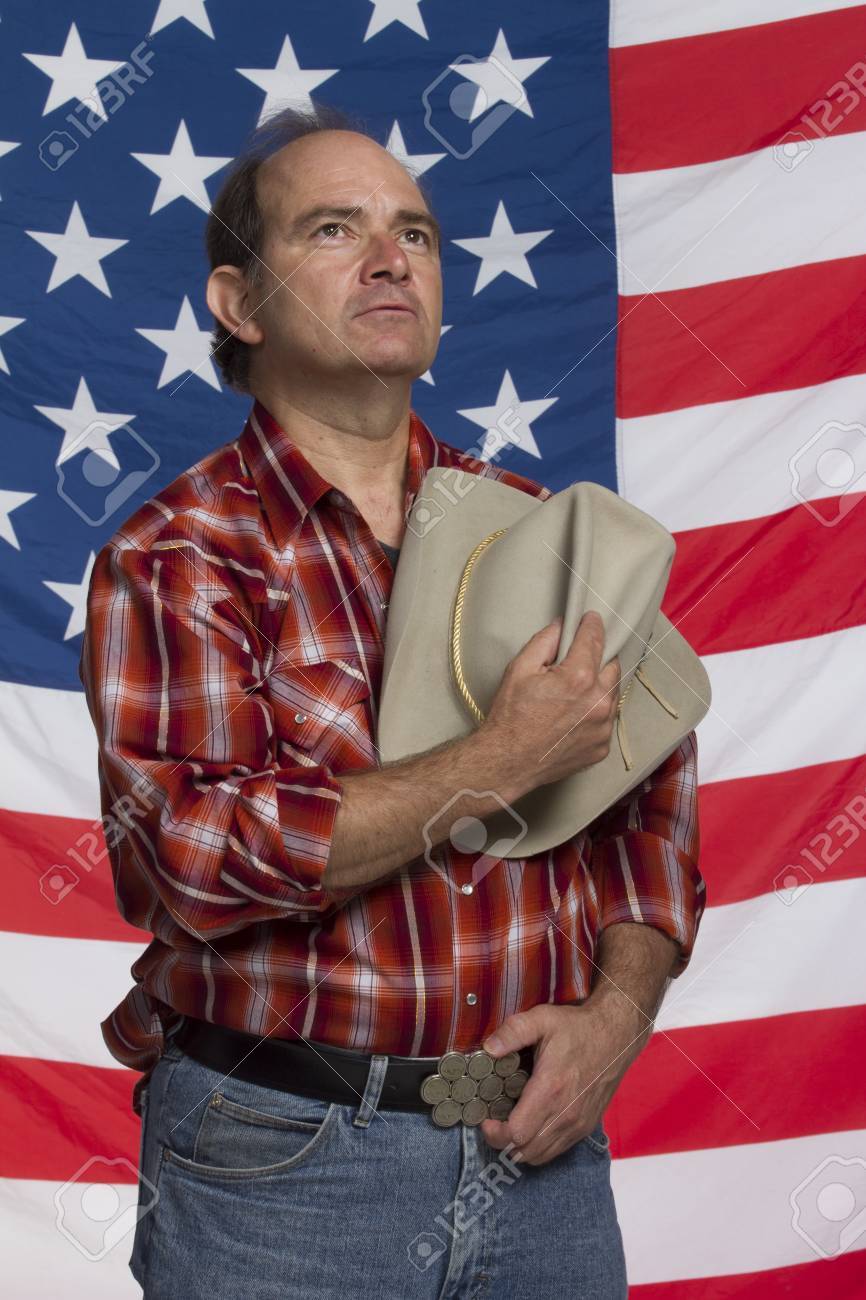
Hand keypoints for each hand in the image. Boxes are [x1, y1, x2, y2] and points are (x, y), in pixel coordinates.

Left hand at [479, 1000, 644, 1166]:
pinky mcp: (586, 1127)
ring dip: (519, 1147)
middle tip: (494, 1121)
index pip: (516, 1133)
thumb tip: (487, 1048)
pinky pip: (556, 1150)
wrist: (617, 1035)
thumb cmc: (577, 1027)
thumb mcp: (542, 1019)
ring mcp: (578, 1124)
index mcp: (550, 1089)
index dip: (495, 1133)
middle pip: (524, 1151)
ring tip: (510, 1124)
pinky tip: (532, 1125)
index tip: (486, 1118)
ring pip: (540, 1156)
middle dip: (502, 1142)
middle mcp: (566, 1114)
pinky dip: (538, 1146)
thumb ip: (512, 1032)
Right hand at [481, 610, 621, 800]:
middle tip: (578, 661)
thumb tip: (562, 626)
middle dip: (597, 658)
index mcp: (578, 678)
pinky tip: (574, 717)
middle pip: (611, 666)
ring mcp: (602, 727)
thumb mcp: (519, 669)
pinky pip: (606, 721)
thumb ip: (545, 641)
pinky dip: (595, 714)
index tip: (591, 619)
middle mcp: (598, 702)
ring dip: (598, 687)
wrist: (507, 761)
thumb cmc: (510, 717)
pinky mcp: (601, 746)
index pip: (594, 639)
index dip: (592, 625)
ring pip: (612, 694)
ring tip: (574, 693)